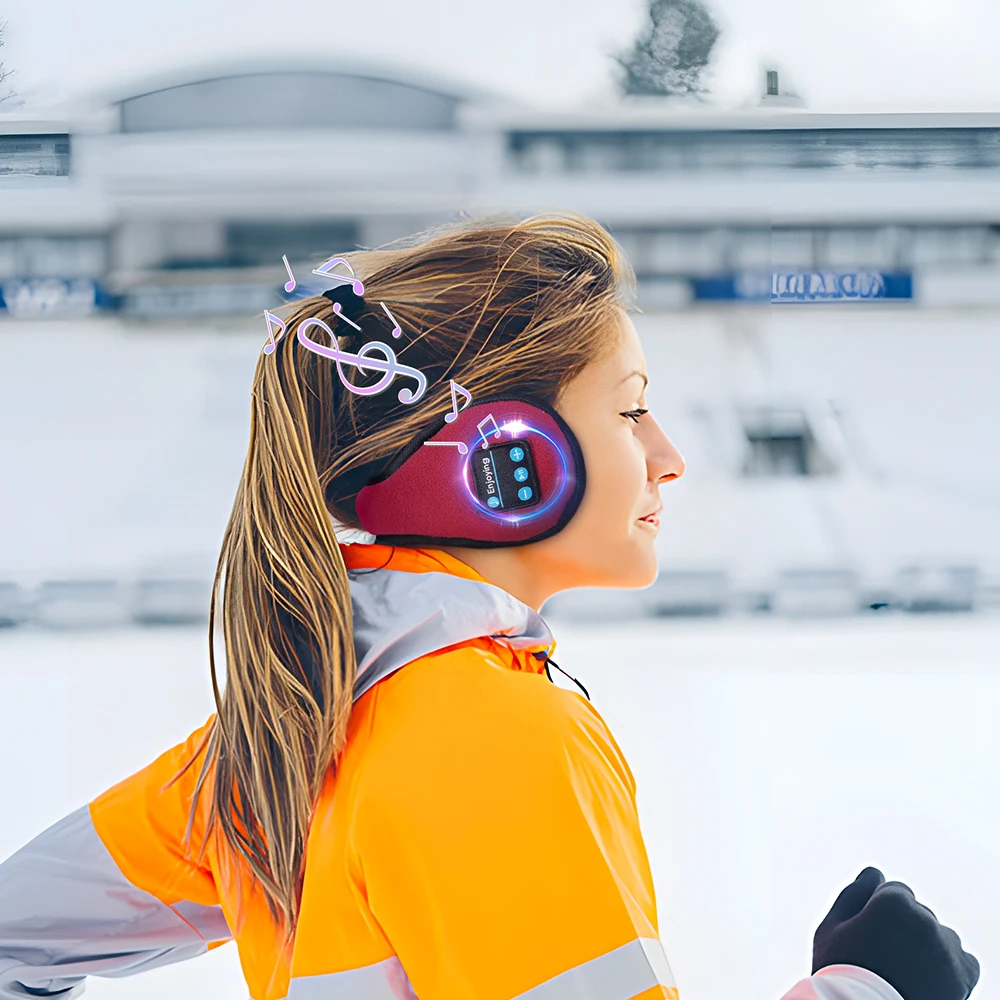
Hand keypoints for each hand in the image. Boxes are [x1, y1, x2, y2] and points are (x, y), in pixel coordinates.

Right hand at [812, 867, 979, 999]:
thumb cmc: (841, 973)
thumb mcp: (830, 929)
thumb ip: (853, 894)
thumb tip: (875, 873)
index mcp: (892, 900)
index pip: (895, 892)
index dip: (878, 914)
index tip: (869, 938)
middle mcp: (924, 917)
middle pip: (917, 913)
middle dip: (904, 929)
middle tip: (884, 959)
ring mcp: (946, 946)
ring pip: (939, 936)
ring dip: (927, 947)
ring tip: (905, 973)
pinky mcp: (963, 974)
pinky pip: (963, 960)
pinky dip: (950, 967)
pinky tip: (927, 980)